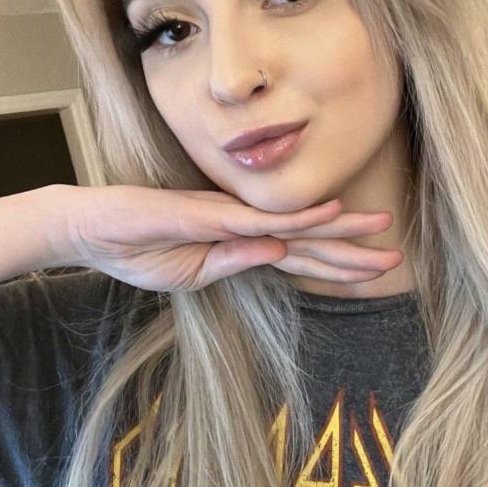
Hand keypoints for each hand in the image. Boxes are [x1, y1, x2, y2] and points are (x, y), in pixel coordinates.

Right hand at [66, 185, 401, 292]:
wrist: (91, 231)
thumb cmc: (136, 251)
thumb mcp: (190, 274)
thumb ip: (234, 263)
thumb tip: (278, 255)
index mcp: (240, 245)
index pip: (299, 257)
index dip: (337, 264)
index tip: (375, 269)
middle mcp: (242, 227)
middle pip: (308, 240)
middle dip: (352, 250)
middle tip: (396, 254)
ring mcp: (226, 218)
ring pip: (293, 225)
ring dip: (338, 228)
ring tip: (379, 229)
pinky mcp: (207, 215)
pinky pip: (258, 219)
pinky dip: (294, 218)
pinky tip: (326, 212)